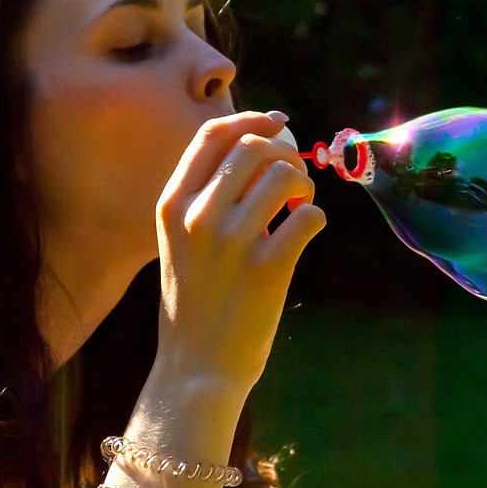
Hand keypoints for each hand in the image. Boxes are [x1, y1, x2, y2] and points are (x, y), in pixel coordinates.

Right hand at [154, 111, 325, 393]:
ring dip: (305, 184)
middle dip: (286, 152)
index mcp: (172, 205)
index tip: (277, 123)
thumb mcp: (179, 242)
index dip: (251, 118)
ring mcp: (232, 242)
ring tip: (298, 206)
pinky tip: (304, 233)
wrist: (195, 369)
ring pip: (286, 174)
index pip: (212, 135)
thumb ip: (206, 195)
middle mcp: (198, 216)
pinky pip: (309, 215)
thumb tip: (260, 140)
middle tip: (295, 177)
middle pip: (255, 146)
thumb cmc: (195, 301)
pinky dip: (315, 216)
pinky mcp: (268, 268)